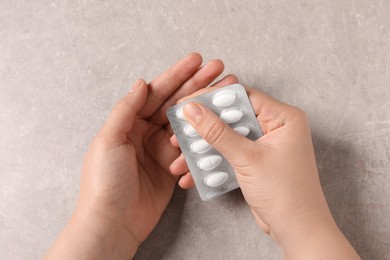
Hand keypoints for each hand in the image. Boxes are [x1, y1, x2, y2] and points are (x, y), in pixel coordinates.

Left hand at [46, 53, 238, 258]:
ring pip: (185, 122)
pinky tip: (217, 123)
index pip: (156, 92)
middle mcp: (145, 132)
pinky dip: (202, 135)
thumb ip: (126, 109)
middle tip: (217, 69)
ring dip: (204, 107)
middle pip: (174, 103)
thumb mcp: (109, 139)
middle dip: (196, 84)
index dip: (177, 75)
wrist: (113, 222)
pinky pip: (190, 146)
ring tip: (224, 92)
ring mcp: (160, 149)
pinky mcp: (172, 166)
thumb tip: (142, 83)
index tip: (196, 61)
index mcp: (128, 122)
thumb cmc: (105, 181)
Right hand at [170, 86, 359, 258]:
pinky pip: (228, 154)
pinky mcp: (255, 161)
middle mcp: (274, 127)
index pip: (241, 97)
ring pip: (226, 138)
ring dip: (202, 149)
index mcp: (283, 117)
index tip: (186, 104)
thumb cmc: (286, 193)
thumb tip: (193, 109)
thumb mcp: (248, 158)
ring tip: (179, 159)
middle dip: (202, 128)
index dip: (211, 99)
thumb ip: (218, 132)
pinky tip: (191, 174)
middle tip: (179, 132)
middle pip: (230, 117)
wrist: (297, 231)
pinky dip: (211, 162)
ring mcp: (264, 145)